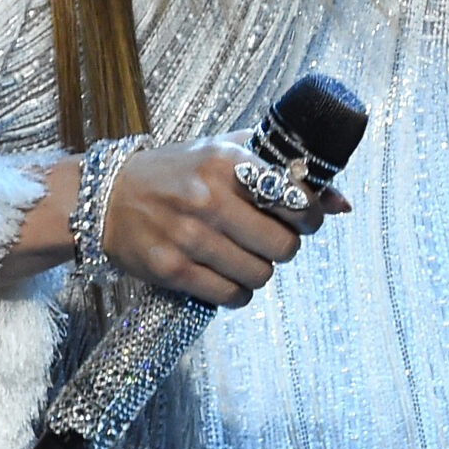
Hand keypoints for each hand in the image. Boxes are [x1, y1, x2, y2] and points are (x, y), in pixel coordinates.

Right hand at [100, 137, 339, 307]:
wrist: (105, 197)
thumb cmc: (175, 172)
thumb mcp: (225, 153)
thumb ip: (282, 167)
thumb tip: (343, 201)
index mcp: (228, 163)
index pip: (296, 198)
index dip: (311, 214)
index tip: (305, 218)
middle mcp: (210, 199)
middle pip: (284, 245)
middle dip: (286, 247)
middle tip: (272, 241)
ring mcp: (189, 237)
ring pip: (260, 275)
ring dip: (260, 271)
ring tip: (244, 257)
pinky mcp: (171, 269)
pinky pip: (230, 295)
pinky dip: (238, 293)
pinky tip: (228, 277)